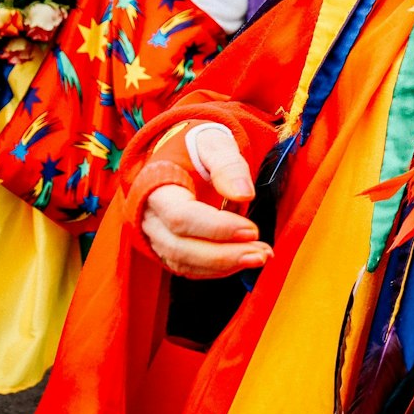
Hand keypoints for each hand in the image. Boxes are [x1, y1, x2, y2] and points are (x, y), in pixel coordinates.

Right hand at [140, 126, 268, 278]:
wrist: (183, 156)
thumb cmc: (197, 149)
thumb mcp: (213, 143)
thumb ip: (228, 164)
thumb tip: (244, 195)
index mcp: (157, 188)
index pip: (181, 217)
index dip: (217, 228)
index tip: (251, 230)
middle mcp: (151, 218)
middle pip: (180, 247)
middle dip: (223, 255)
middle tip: (261, 253)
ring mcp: (157, 236)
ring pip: (184, 262)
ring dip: (225, 266)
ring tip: (260, 257)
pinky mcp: (169, 248)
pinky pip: (189, 268)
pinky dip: (218, 270)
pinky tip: (244, 260)